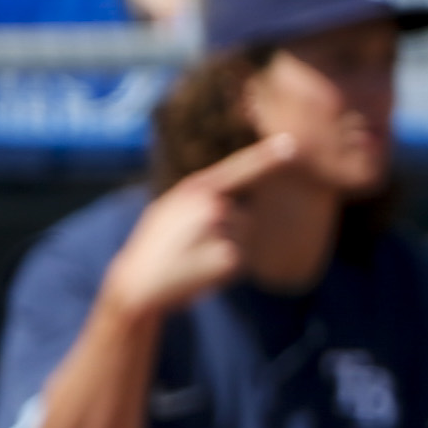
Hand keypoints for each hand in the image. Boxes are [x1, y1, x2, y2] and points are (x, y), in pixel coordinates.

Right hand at [97, 132, 298, 319]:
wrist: (137, 284)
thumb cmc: (152, 249)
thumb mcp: (168, 211)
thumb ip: (197, 199)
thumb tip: (225, 200)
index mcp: (194, 189)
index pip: (238, 168)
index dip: (265, 156)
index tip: (290, 144)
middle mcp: (211, 203)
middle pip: (244, 218)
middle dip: (228, 236)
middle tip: (191, 249)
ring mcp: (221, 229)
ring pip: (243, 241)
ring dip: (225, 254)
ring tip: (193, 261)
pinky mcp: (229, 256)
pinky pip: (240, 263)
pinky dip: (223, 273)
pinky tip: (198, 274)